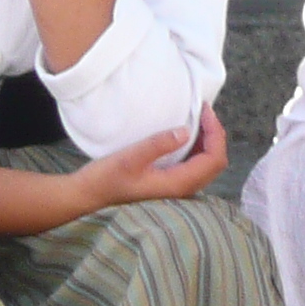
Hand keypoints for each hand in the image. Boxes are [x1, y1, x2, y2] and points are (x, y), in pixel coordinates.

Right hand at [70, 108, 228, 211]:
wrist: (88, 195)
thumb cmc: (106, 177)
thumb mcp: (130, 157)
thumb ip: (158, 145)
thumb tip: (186, 131)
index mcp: (178, 183)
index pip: (213, 159)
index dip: (216, 133)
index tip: (205, 110)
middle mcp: (182, 188)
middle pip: (215, 162)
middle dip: (216, 135)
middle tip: (204, 111)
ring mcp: (177, 187)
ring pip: (206, 164)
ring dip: (208, 141)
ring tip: (198, 118)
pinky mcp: (169, 182)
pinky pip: (194, 165)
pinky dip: (198, 147)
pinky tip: (187, 133)